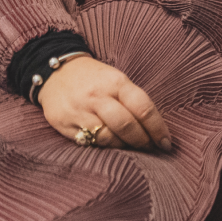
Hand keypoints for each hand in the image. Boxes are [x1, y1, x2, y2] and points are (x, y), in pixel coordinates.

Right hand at [38, 55, 171, 152]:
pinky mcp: (65, 124)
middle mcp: (98, 96)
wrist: (55, 71)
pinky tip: (109, 147)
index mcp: (116, 82)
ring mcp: (80, 111)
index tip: (166, 143)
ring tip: (130, 148)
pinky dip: (103, 148)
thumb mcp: (116, 80)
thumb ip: (133, 102)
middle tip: (150, 149)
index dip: (158, 129)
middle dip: (142, 142)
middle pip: (126, 125)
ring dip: (124, 148)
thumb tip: (155, 129)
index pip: (143, 108)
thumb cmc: (94, 79)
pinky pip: (89, 143)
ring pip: (108, 138)